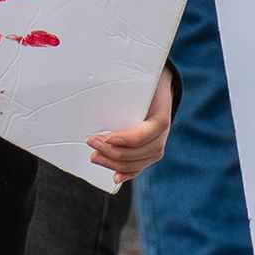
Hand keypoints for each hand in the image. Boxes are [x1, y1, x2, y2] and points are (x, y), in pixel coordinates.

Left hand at [88, 65, 182, 183]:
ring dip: (116, 164)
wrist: (157, 82)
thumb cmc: (143, 79)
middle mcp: (162, 131)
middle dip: (116, 152)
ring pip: (141, 161)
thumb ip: (121, 79)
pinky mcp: (149, 149)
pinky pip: (141, 166)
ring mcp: (157, 141)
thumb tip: (96, 76)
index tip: (107, 137)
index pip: (149, 131)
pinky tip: (115, 177)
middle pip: (144, 151)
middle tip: (92, 143)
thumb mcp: (137, 77)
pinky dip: (128, 173)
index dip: (129, 138)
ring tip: (94, 157)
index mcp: (161, 111)